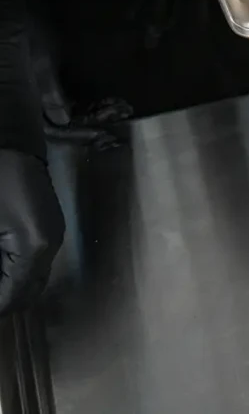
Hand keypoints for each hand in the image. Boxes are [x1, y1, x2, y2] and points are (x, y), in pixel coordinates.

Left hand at [0, 151, 63, 313]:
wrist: (7, 139)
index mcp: (35, 246)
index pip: (13, 296)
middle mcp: (51, 244)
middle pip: (28, 292)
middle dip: (4, 300)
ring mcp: (53, 233)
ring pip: (33, 279)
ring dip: (10, 287)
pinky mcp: (47, 225)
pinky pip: (34, 262)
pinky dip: (14, 271)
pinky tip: (1, 266)